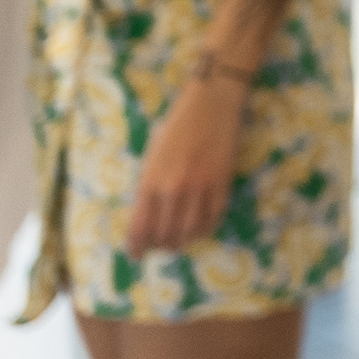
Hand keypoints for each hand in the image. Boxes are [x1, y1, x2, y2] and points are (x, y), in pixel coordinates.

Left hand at [126, 75, 246, 252]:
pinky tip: (200, 229)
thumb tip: (148, 215)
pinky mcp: (222, 184)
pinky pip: (213, 219)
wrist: (211, 104)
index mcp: (150, 180)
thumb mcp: (152, 156)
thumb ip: (149, 185)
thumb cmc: (176, 126)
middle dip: (160, 246)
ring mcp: (200, 188)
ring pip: (189, 232)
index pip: (140, 227)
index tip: (137, 254)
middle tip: (159, 247)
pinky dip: (205, 230)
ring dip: (182, 242)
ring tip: (179, 241)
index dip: (137, 246)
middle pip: (164, 235)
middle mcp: (173, 189)